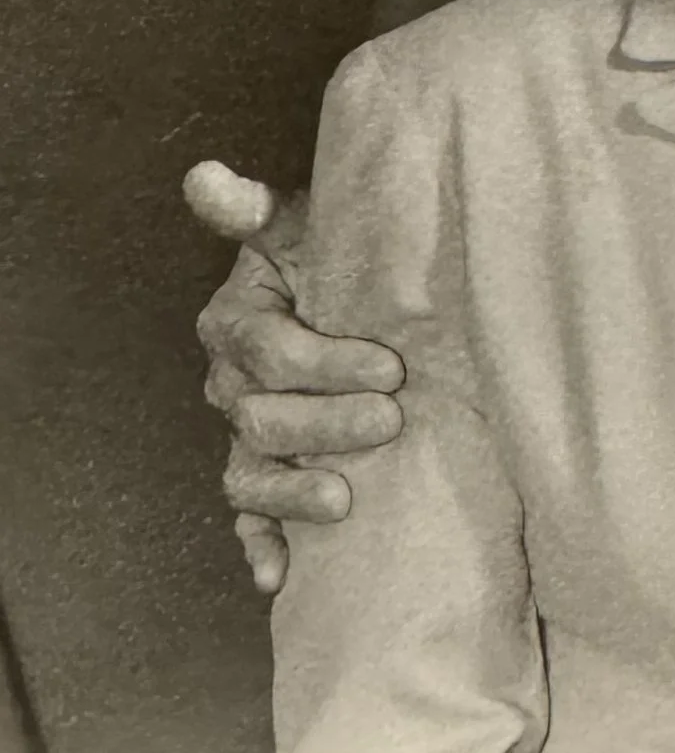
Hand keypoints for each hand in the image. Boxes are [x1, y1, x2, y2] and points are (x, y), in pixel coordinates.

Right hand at [185, 160, 404, 592]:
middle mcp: (230, 380)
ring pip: (250, 473)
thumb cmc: (340, 255)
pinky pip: (248, 519)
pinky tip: (281, 576)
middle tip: (393, 420)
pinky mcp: (261, 473)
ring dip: (292, 493)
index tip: (392, 369)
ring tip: (344, 501)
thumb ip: (261, 208)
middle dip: (327, 424)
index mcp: (237, 319)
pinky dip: (262, 548)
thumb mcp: (310, 224)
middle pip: (263, 417)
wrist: (360, 292)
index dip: (327, 364)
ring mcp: (242, 432)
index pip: (271, 350)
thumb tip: (203, 176)